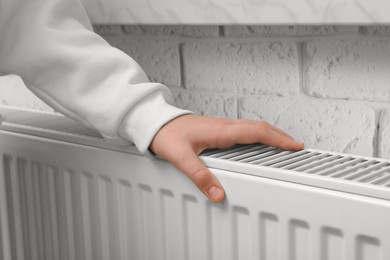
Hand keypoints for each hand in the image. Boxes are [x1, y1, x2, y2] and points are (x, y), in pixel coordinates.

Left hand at [150, 115, 303, 202]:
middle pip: (260, 128)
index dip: (278, 139)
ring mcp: (222, 127)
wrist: (156, 122)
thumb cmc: (168, 135)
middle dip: (280, 137)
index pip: (256, 132)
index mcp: (221, 131)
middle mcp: (225, 126)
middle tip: (296, 147)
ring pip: (253, 127)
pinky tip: (257, 144)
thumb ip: (200, 177)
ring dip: (271, 135)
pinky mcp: (218, 130)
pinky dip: (258, 136)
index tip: (295, 146)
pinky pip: (244, 131)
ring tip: (282, 146)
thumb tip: (218, 194)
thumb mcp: (182, 158)